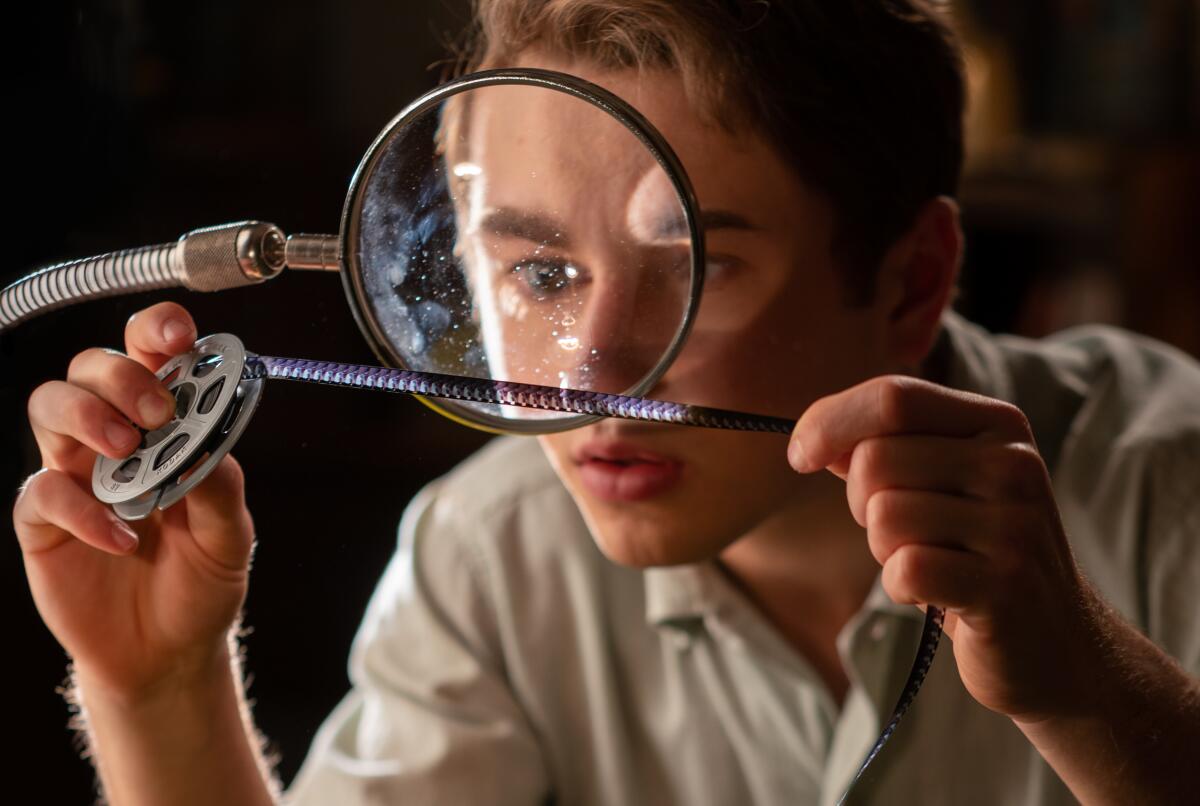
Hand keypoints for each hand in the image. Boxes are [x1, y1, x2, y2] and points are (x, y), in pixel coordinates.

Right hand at [13, 302, 254, 698]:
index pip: (151, 355)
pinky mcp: (43, 522)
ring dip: (87, 416)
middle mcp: (115, 437)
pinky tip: (123, 539)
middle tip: (157, 413)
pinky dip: (83, 510)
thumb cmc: (201, 580)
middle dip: (122, 376)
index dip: (157, 330)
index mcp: (166, 426)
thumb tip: (203, 440)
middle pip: (91, 366)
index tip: (177, 333)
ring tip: (127, 454)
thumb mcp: (230, 535)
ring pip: (49, 405)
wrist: (168, 651)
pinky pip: (42, 492)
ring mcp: (74, 474)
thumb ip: (220, 484)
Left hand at [789, 375, 1102, 722]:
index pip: (893, 396)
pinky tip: (934, 594)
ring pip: (883, 515)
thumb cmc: (974, 551)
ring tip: (928, 561)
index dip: (830, 421)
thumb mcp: (938, 482)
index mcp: (997, 424)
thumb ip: (882, 447)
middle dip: (862, 501)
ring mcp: (1014, 525)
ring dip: (884, 549)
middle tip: (902, 532)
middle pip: (875, 459)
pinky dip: (900, 586)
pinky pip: (905, 568)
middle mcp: (1013, 465)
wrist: (1055, 640)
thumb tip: (813, 438)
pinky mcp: (1004, 585)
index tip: (801, 455)